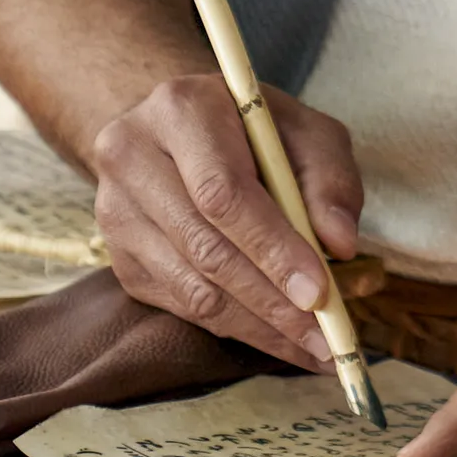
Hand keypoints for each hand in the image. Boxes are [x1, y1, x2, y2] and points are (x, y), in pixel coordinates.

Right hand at [87, 71, 363, 373]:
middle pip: (205, 248)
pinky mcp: (120, 257)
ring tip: (314, 346)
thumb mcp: (306, 130)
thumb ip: (330, 180)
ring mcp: (116, 212)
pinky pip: (182, 305)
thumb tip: (340, 244)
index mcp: (180, 110)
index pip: (222, 193)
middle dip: (272, 300)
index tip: (319, 293)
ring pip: (192, 288)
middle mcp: (132, 158)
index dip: (272, 247)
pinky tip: (279, 338)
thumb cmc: (255, 129)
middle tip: (326, 336)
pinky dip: (237, 328)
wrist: (181, 129)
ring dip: (259, 325)